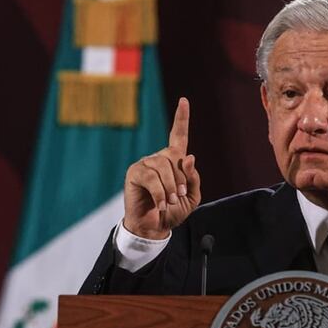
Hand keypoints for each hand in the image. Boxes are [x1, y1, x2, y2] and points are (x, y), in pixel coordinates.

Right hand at [123, 97, 201, 238]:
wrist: (154, 227)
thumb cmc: (172, 211)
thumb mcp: (191, 197)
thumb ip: (193, 179)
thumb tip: (189, 158)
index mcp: (173, 161)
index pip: (178, 136)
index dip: (182, 118)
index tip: (184, 100)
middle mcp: (158, 158)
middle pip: (173, 157)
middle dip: (180, 179)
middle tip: (179, 197)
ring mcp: (145, 164)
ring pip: (162, 167)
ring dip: (170, 187)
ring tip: (170, 202)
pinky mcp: (134, 173)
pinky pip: (151, 177)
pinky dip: (160, 193)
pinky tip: (161, 204)